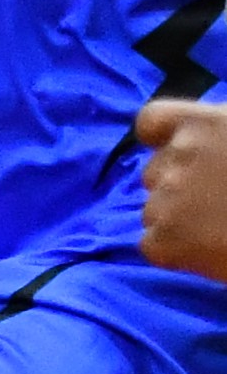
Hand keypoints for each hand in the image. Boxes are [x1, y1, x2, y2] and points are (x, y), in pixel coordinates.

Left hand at [139, 100, 226, 274]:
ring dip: (178, 220)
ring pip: (153, 210)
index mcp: (208, 123)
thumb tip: (216, 150)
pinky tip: (212, 253)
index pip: (153, 121)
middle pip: (154, 171)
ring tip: (222, 230)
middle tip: (218, 205)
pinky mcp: (166, 237)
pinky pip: (153, 245)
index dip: (161, 141)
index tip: (177, 157)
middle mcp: (182, 152)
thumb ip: (224, 137)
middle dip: (178, 187)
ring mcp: (169, 194)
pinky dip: (176, 252)